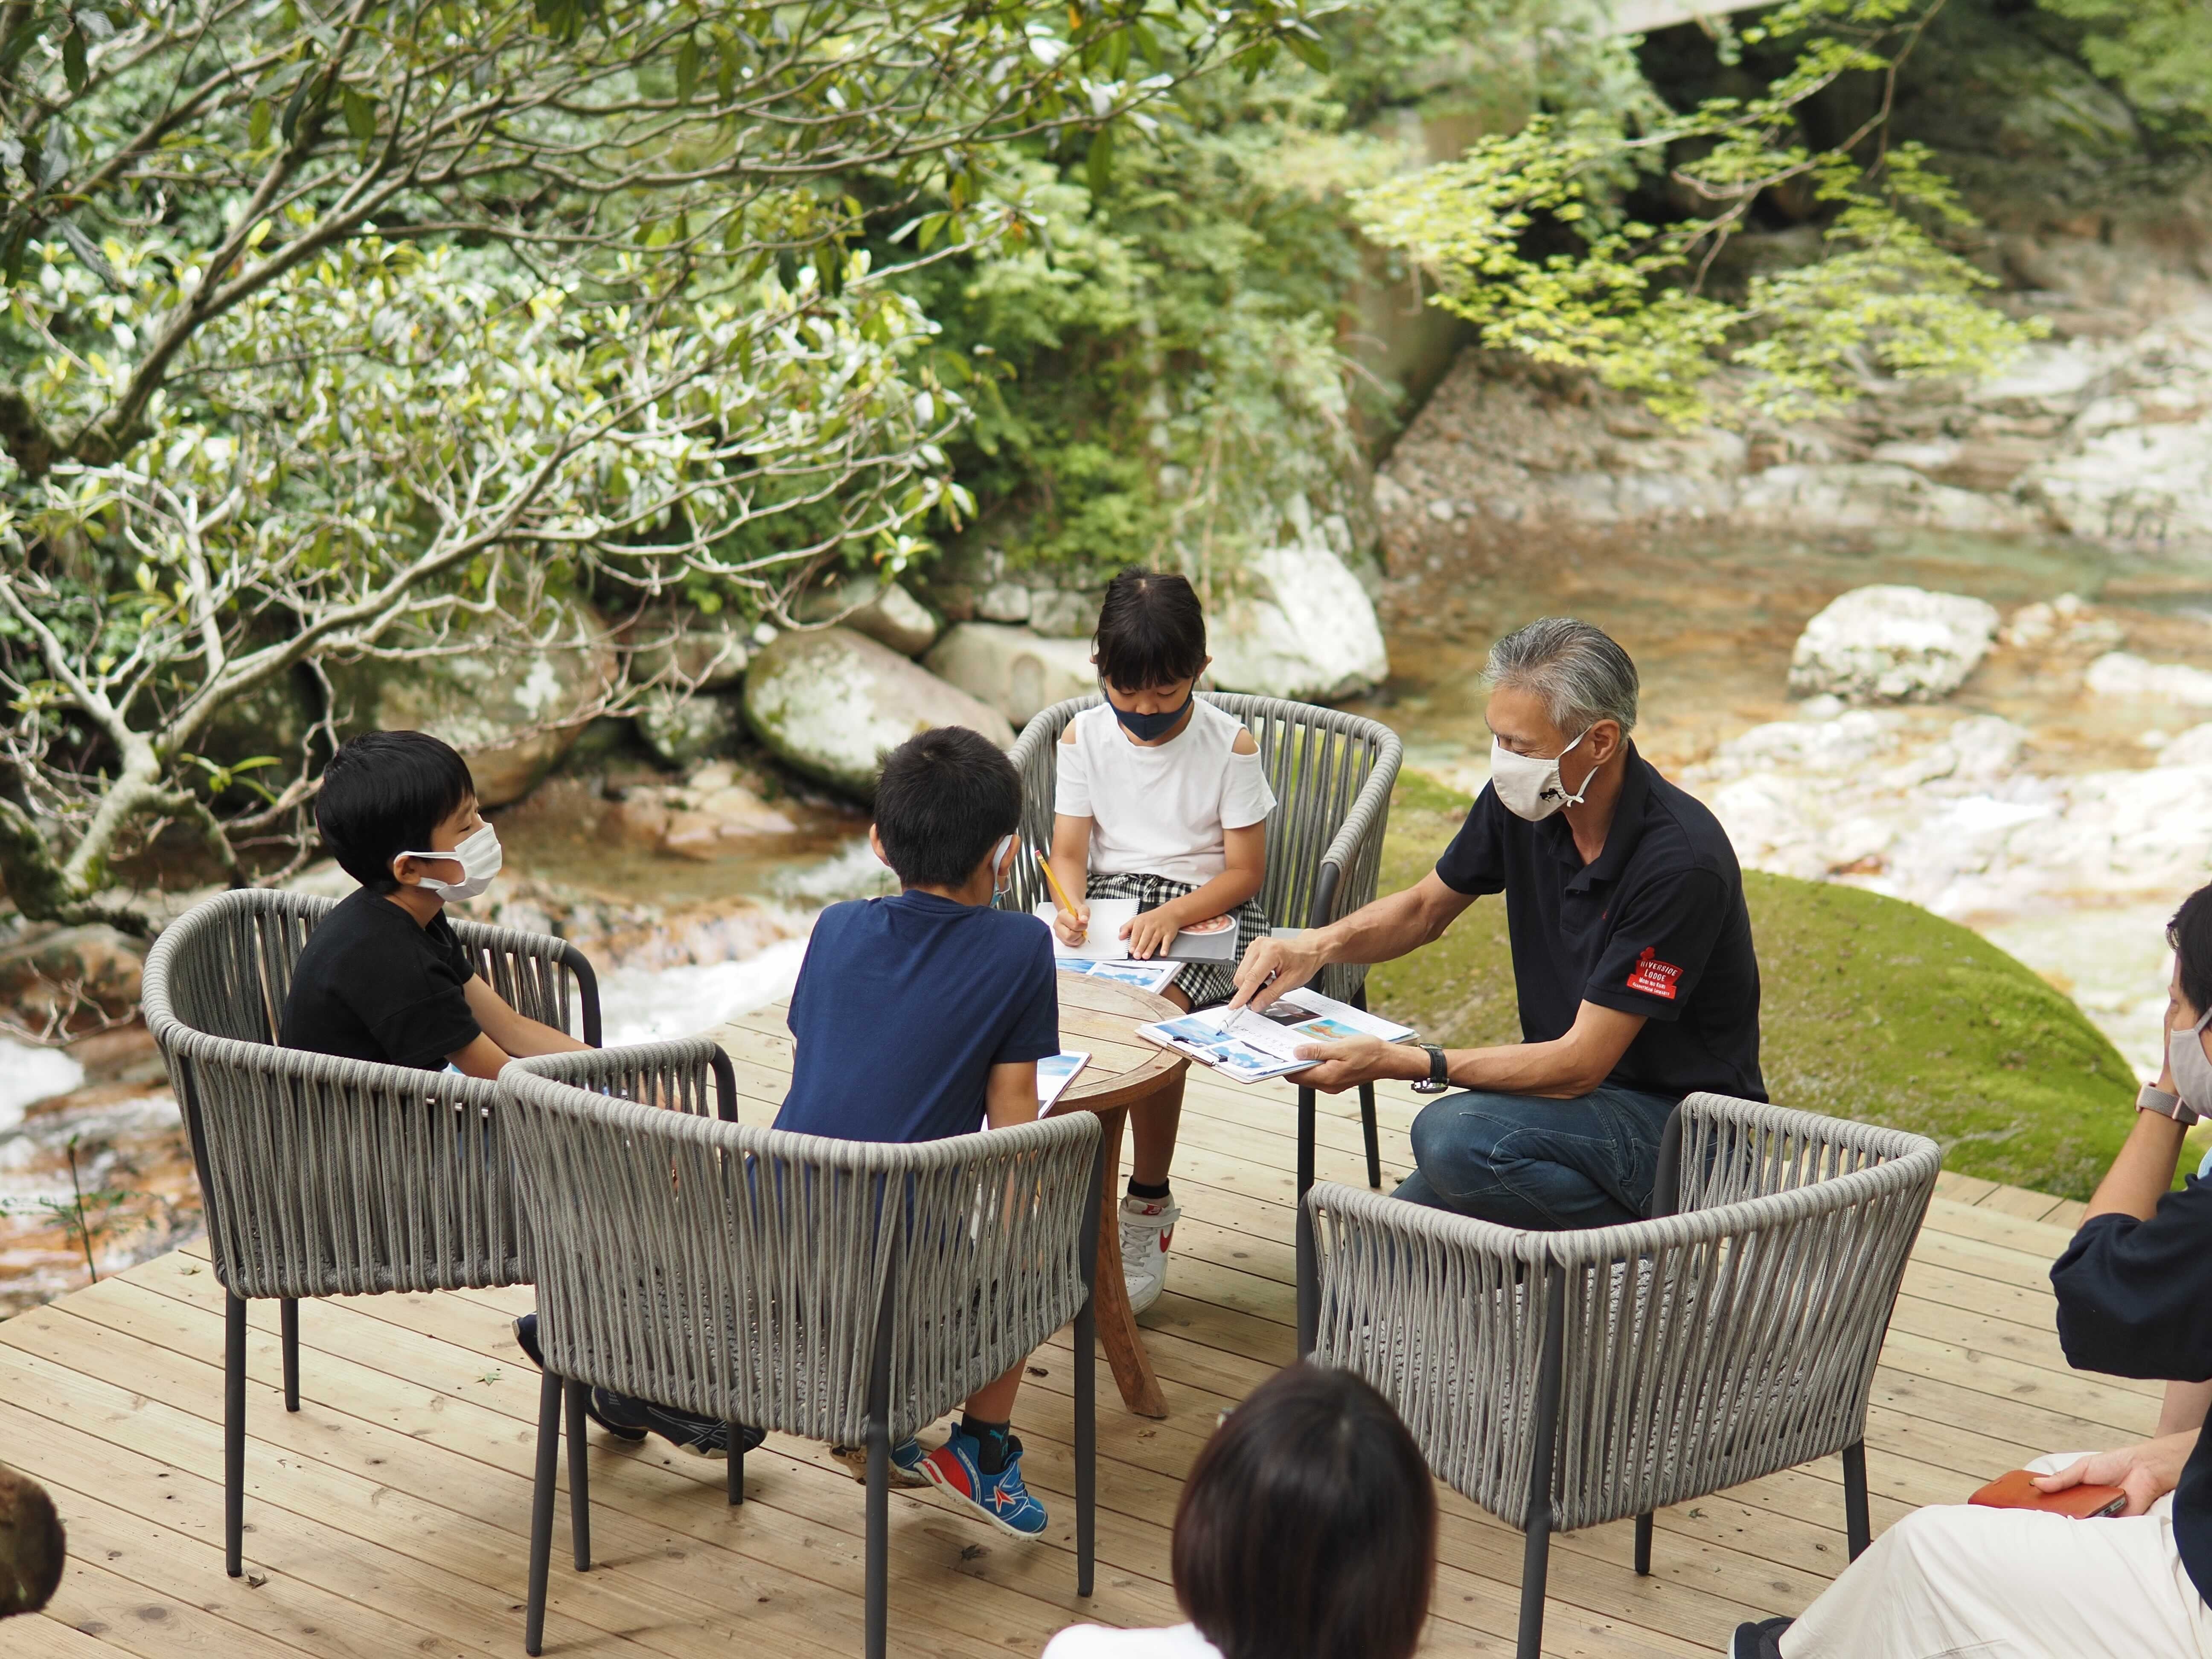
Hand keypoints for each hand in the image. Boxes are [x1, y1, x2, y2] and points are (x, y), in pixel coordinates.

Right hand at [1054, 903, 1089, 947]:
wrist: (1073, 915)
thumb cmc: (1077, 912)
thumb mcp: (1083, 908)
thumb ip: (1084, 912)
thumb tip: (1084, 919)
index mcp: (1061, 915)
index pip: (1074, 925)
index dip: (1082, 925)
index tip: (1083, 922)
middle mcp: (1057, 925)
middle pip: (1069, 936)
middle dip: (1078, 933)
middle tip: (1081, 928)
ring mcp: (1058, 933)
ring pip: (1070, 942)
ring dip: (1079, 938)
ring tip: (1079, 931)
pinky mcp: (1061, 939)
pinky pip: (1071, 945)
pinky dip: (1077, 941)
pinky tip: (1077, 934)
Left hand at [1121, 905, 1181, 960]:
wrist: (1169, 912)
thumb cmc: (1151, 918)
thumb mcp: (1137, 919)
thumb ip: (1126, 928)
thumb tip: (1120, 936)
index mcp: (1142, 922)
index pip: (1136, 933)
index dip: (1133, 942)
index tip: (1131, 950)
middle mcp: (1151, 926)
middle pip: (1145, 937)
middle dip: (1141, 947)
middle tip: (1137, 955)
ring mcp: (1160, 930)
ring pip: (1154, 940)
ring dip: (1150, 949)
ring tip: (1146, 956)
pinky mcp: (1169, 934)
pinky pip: (1167, 941)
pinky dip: (1165, 947)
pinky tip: (1163, 953)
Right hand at [1230, 934, 1321, 1011]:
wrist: (1309, 949)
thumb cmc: (1304, 961)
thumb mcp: (1291, 981)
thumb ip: (1272, 994)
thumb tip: (1256, 1004)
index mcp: (1271, 952)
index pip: (1251, 978)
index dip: (1242, 994)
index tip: (1235, 1006)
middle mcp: (1259, 946)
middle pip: (1242, 976)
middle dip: (1248, 991)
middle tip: (1261, 997)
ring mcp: (1255, 946)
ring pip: (1241, 973)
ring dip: (1250, 984)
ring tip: (1268, 982)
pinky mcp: (1253, 949)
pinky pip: (1245, 968)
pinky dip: (1252, 977)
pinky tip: (1265, 976)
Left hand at [1286, 1035, 1423, 1093]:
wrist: (1390, 1060)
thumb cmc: (1369, 1052)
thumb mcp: (1341, 1046)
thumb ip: (1317, 1050)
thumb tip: (1297, 1052)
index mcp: (1326, 1077)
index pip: (1295, 1075)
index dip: (1285, 1064)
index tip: (1278, 1051)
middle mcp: (1328, 1085)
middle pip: (1301, 1075)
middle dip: (1294, 1060)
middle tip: (1290, 1042)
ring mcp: (1334, 1083)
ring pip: (1311, 1073)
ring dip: (1306, 1059)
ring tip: (1305, 1043)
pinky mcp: (1339, 1079)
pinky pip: (1321, 1071)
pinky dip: (1317, 1061)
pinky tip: (1319, 1048)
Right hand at [2032, 1432, 2195, 1516]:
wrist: (2144, 1470)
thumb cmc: (2114, 1464)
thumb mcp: (2082, 1468)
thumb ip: (2061, 1479)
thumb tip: (2035, 1483)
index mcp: (2077, 1489)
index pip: (2056, 1498)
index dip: (2043, 1503)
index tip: (2024, 1507)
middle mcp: (2087, 1503)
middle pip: (2066, 1513)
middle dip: (2052, 1517)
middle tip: (2033, 1522)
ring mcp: (2100, 1514)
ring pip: (2080, 1523)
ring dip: (2069, 1525)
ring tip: (2049, 1531)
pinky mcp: (2115, 1524)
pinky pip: (2099, 1531)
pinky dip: (2089, 1532)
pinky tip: (2075, 1535)